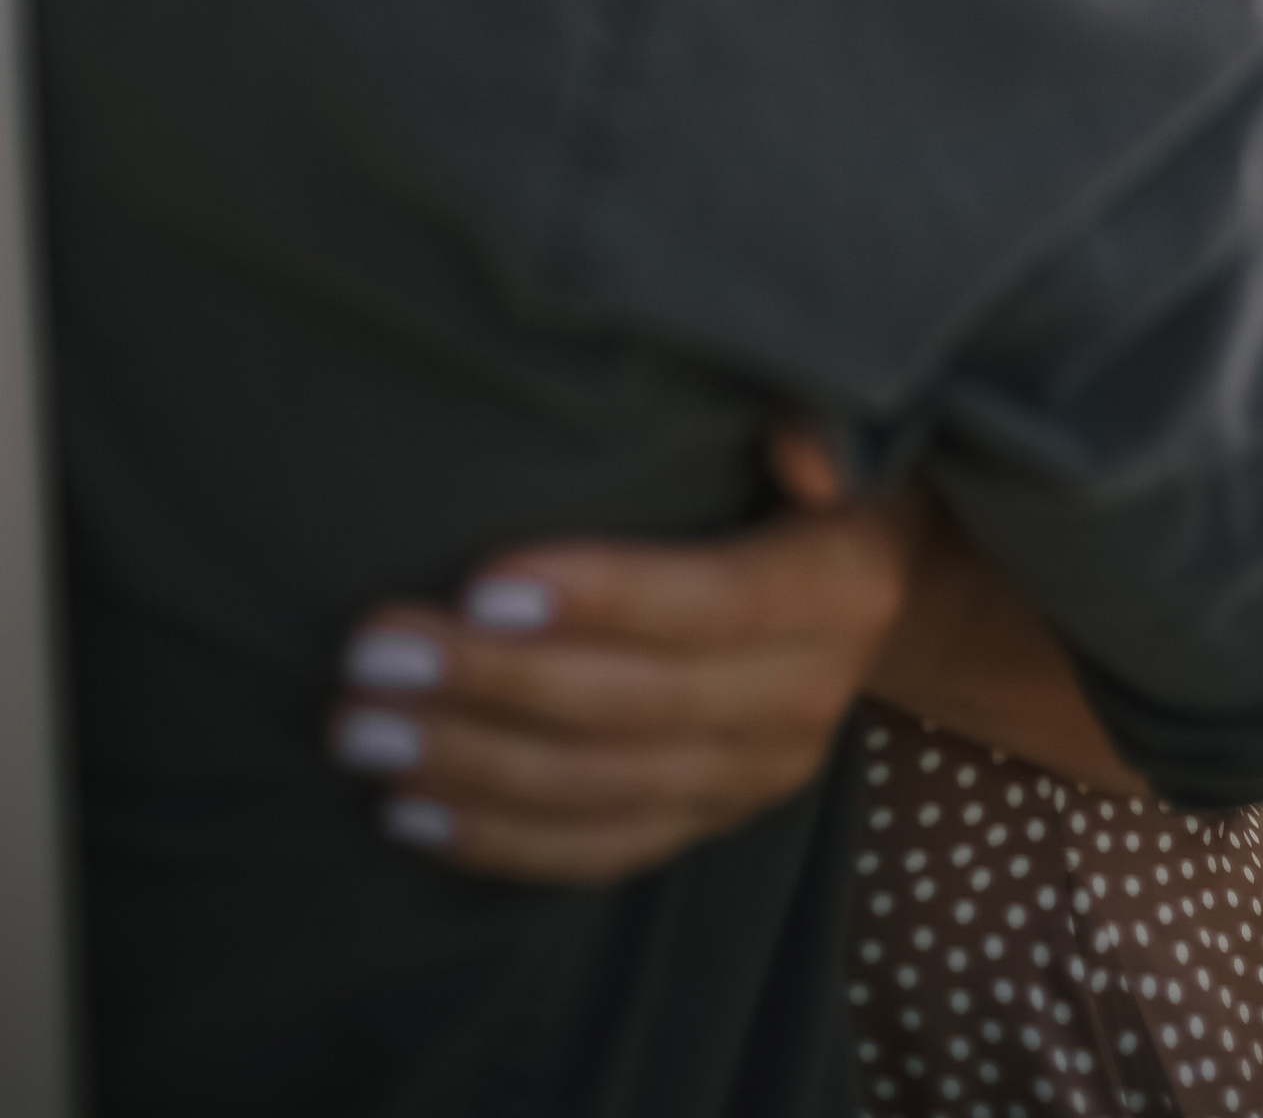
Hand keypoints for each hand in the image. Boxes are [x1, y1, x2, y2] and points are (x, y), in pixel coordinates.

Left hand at [329, 431, 916, 882]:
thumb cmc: (822, 474)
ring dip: (472, 768)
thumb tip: (798, 446)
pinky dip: (502, 842)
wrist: (888, 584)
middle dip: (494, 686)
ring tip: (365, 732)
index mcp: (838, 589)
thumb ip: (813, 422)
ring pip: (602, 790)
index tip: (481, 587)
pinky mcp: (708, 820)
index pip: (713, 604)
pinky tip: (410, 813)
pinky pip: (601, 850)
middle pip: (636, 706)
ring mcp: (754, 775)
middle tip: (375, 657)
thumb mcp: (845, 425)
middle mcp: (803, 698)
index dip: (602, 600)